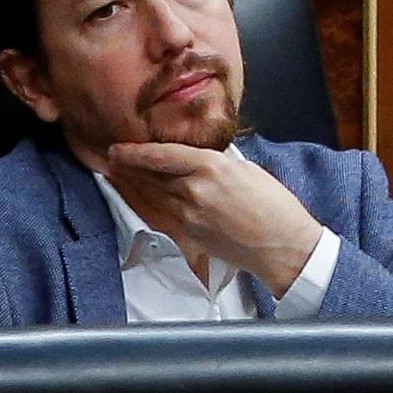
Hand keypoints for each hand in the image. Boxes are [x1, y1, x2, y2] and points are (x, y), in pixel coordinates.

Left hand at [95, 141, 324, 295]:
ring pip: (155, 195)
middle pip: (152, 176)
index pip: (163, 155)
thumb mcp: (246, 170)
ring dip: (136, 185)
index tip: (118, 147)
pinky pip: (166, 213)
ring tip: (120, 175)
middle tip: (111, 158)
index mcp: (212, 168)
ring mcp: (190, 215)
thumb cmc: (274, 206)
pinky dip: (153, 202)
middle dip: (129, 167)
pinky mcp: (190, 234)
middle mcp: (195, 191)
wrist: (281, 245)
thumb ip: (217, 163)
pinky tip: (145, 197)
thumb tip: (198, 159)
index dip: (136, 152)